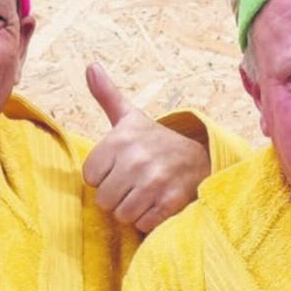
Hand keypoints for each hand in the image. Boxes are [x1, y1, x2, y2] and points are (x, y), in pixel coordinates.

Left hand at [81, 62, 209, 232]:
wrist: (200, 158)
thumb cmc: (155, 142)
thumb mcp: (130, 118)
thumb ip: (107, 96)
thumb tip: (90, 66)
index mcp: (120, 139)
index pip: (90, 177)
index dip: (104, 177)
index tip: (120, 167)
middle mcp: (136, 159)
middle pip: (104, 200)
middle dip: (117, 196)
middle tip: (135, 183)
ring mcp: (154, 182)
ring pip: (122, 215)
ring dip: (133, 210)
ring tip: (146, 193)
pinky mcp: (169, 203)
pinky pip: (143, 224)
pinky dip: (150, 219)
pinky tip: (159, 202)